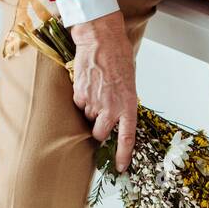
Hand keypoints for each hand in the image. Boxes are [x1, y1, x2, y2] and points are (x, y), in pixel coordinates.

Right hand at [70, 10, 137, 172]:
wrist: (101, 39)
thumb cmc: (119, 58)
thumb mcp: (129, 83)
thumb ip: (124, 103)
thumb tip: (118, 118)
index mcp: (128, 104)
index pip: (127, 137)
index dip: (123, 155)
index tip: (120, 168)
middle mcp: (111, 107)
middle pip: (100, 133)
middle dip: (98, 129)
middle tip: (100, 116)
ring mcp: (93, 102)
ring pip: (88, 118)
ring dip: (91, 110)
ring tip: (97, 90)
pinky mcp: (79, 94)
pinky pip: (79, 104)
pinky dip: (82, 98)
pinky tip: (88, 83)